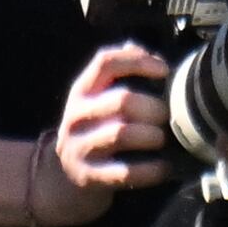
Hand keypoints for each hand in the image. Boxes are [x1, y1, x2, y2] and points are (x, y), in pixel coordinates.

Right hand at [45, 43, 174, 222]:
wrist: (61, 178)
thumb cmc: (94, 129)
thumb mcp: (97, 99)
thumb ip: (120, 73)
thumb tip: (142, 49)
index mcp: (82, 91)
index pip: (106, 62)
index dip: (138, 61)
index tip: (164, 71)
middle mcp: (77, 116)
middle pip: (121, 100)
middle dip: (153, 107)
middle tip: (166, 116)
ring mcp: (80, 148)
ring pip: (121, 134)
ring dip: (150, 135)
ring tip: (161, 139)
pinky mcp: (88, 177)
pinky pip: (123, 172)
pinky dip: (149, 170)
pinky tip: (162, 167)